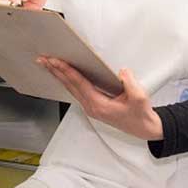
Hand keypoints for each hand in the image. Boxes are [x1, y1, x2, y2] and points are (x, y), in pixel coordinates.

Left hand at [37, 59, 163, 140]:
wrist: (144, 128)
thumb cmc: (140, 115)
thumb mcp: (139, 98)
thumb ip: (130, 83)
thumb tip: (121, 71)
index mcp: (99, 105)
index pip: (78, 83)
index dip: (66, 70)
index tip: (56, 60)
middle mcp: (91, 106)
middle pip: (69, 85)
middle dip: (55, 71)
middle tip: (43, 59)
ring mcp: (90, 107)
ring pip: (70, 88)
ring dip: (58, 75)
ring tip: (48, 64)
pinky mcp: (93, 106)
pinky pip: (76, 90)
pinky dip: (67, 80)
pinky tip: (63, 74)